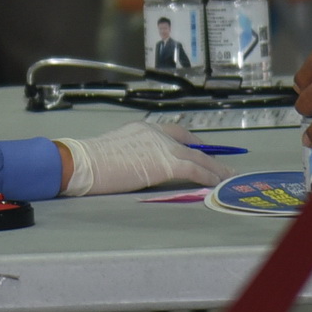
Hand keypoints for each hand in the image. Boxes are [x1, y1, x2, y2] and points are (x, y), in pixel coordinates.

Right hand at [56, 122, 238, 196]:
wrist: (84, 163)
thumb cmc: (89, 163)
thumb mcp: (114, 153)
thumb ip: (132, 155)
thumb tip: (140, 168)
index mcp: (142, 128)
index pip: (173, 132)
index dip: (189, 142)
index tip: (199, 149)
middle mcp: (155, 132)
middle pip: (188, 141)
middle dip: (206, 153)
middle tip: (220, 164)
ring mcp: (162, 146)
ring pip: (197, 156)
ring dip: (214, 167)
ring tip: (227, 176)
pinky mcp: (167, 162)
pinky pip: (195, 169)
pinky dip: (209, 175)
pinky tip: (216, 182)